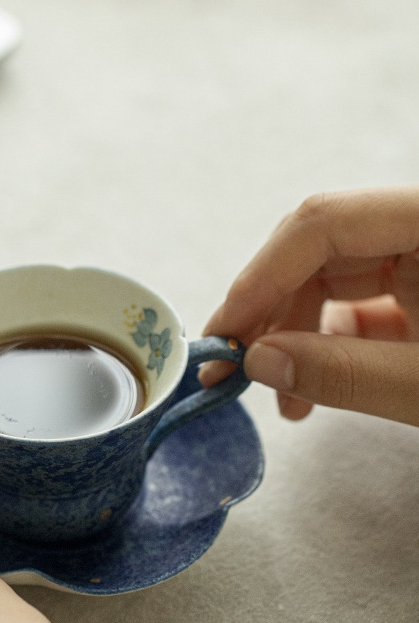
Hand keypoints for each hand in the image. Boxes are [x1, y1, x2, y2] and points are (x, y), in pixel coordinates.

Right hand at [201, 187, 418, 423]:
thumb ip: (345, 373)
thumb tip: (259, 362)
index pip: (323, 224)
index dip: (262, 276)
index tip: (223, 332)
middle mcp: (418, 229)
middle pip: (317, 250)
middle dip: (266, 312)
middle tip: (228, 367)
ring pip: (330, 280)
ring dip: (291, 337)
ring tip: (278, 397)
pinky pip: (357, 305)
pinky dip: (324, 348)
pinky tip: (308, 389)